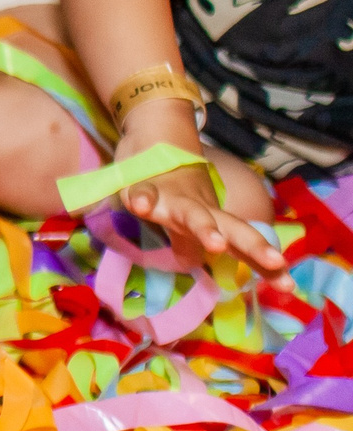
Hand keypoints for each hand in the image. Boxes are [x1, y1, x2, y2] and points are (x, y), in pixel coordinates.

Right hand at [117, 106, 282, 272]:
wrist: (154, 143)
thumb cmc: (172, 187)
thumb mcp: (184, 219)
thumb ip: (189, 243)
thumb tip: (193, 264)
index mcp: (213, 222)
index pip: (244, 246)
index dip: (266, 266)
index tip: (289, 286)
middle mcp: (200, 211)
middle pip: (232, 228)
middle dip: (254, 244)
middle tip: (276, 262)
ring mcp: (174, 199)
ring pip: (193, 214)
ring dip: (205, 228)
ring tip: (216, 245)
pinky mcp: (145, 188)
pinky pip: (144, 194)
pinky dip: (144, 199)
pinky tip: (141, 206)